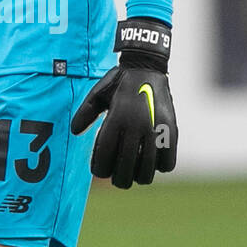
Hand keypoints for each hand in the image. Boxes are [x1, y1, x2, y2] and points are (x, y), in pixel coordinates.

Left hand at [71, 18, 176, 187]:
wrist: (147, 66)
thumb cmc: (119, 82)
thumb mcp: (98, 94)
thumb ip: (85, 113)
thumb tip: (75, 132)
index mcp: (116, 119)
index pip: (105, 159)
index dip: (100, 170)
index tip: (100, 170)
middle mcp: (136, 126)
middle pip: (125, 171)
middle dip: (119, 180)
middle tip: (118, 178)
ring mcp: (156, 129)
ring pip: (147, 172)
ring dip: (139, 176)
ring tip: (136, 172)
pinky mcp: (171, 130)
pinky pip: (168, 163)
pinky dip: (160, 166)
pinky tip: (154, 160)